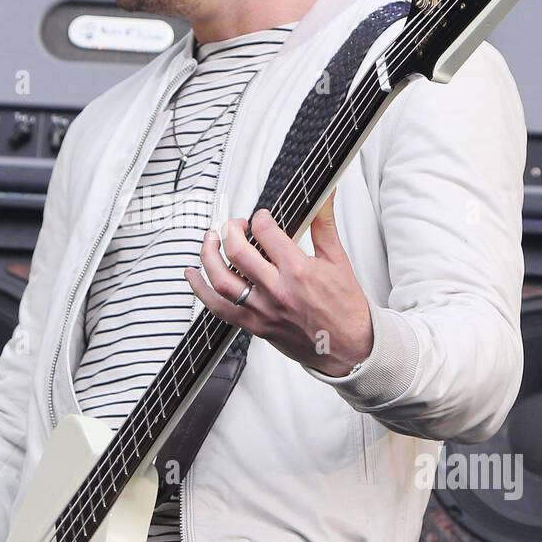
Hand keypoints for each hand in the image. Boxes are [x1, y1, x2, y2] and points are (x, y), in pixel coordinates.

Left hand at [184, 189, 373, 376]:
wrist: (348, 348)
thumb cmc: (345, 307)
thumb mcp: (337, 260)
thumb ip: (324, 223)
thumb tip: (326, 193)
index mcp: (299, 271)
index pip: (266, 232)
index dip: (260, 218)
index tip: (262, 217)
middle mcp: (277, 291)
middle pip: (238, 251)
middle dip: (230, 229)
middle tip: (235, 224)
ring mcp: (263, 311)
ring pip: (221, 280)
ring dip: (209, 255)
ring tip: (210, 240)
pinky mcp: (254, 326)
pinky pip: (218, 309)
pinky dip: (200, 290)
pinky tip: (193, 274)